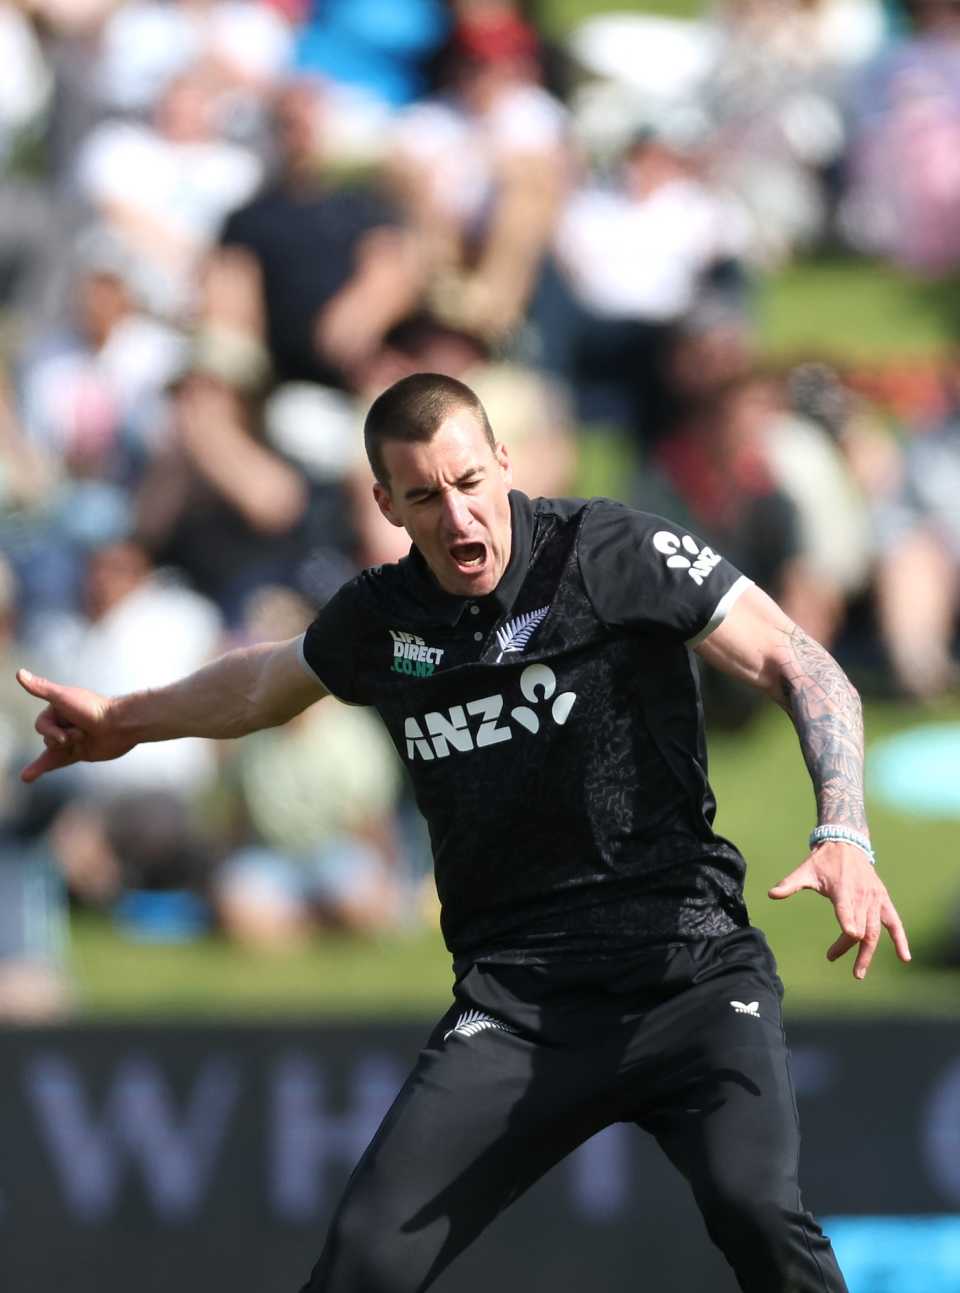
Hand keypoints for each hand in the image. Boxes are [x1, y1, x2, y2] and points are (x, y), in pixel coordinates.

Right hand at [17, 668, 134, 783]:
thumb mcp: (63, 697)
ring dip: (64, 748)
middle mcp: (64, 723)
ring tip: (83, 740)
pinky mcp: (79, 752)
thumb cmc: (93, 709)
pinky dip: (41, 768)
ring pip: (51, 749)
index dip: (51, 730)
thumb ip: (40, 688)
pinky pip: (57, 761)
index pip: (41, 724)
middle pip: (47, 737)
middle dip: (61, 738)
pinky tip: (27, 776)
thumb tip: (19, 673)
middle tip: (81, 734)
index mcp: (59, 709)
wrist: (121, 725)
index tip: (66, 732)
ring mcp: (71, 738)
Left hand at [769, 843, 910, 979]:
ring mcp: (874, 899)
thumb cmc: (823, 861)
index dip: (848, 922)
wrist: (847, 844)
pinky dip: (900, 939)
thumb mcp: (805, 870)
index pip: (846, 909)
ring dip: (867, 952)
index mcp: (843, 889)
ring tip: (858, 972)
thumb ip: (789, 884)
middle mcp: (862, 896)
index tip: (850, 936)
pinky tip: (904, 958)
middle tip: (839, 964)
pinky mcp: (883, 900)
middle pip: (860, 928)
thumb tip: (771, 894)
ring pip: (875, 930)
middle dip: (851, 948)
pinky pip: (894, 922)